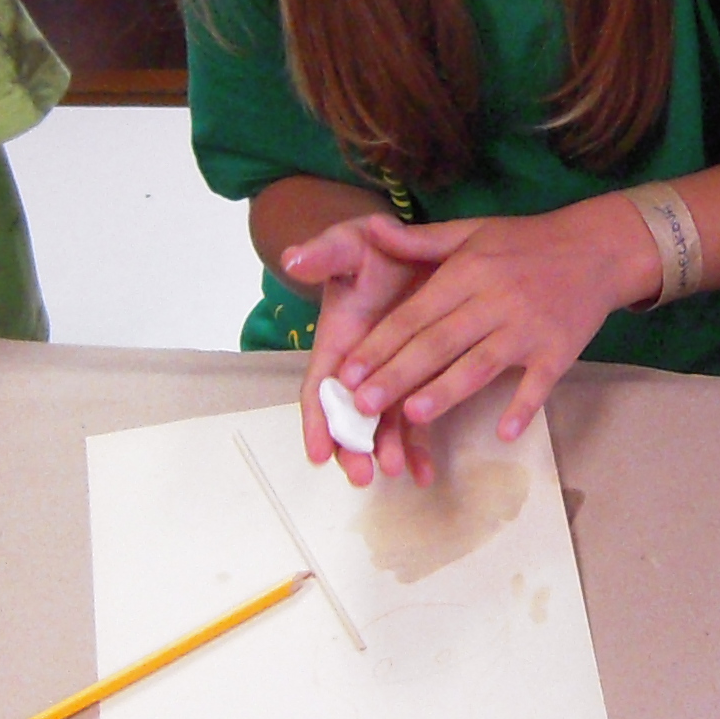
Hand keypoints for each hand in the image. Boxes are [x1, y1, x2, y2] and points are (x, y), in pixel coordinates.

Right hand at [282, 212, 440, 483]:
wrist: (409, 247)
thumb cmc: (370, 248)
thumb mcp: (348, 244)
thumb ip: (325, 253)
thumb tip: (293, 257)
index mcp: (337, 342)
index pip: (320, 387)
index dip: (318, 419)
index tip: (319, 452)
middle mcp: (359, 368)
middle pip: (350, 416)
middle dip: (353, 447)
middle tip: (364, 474)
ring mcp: (389, 376)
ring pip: (383, 424)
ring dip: (387, 451)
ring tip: (398, 473)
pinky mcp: (419, 378)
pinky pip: (417, 418)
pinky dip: (418, 447)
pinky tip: (426, 473)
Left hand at [293, 198, 658, 469]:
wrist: (597, 248)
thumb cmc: (525, 243)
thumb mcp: (471, 231)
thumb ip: (420, 240)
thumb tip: (371, 230)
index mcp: (468, 271)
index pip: (415, 313)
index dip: (380, 343)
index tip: (347, 372)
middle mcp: (495, 300)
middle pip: (439, 343)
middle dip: (398, 374)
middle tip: (362, 404)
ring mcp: (528, 328)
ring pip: (481, 364)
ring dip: (448, 391)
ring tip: (413, 416)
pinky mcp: (559, 351)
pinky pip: (538, 383)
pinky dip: (523, 407)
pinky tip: (504, 433)